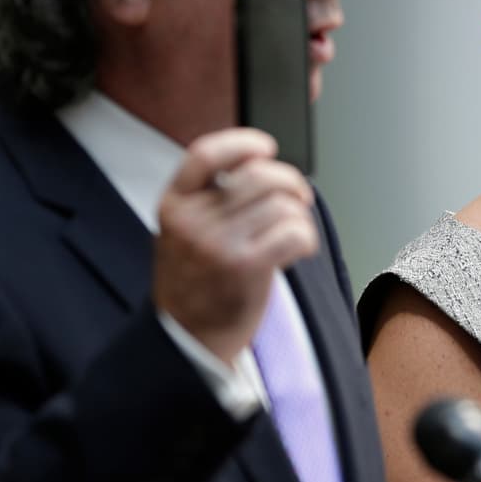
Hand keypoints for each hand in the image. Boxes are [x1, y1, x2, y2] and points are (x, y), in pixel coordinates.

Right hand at [154, 128, 317, 361]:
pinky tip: (300, 248)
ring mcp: (219, 244)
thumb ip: (210, 197)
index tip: (265, 147)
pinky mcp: (247, 266)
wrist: (188, 339)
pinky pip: (295, 231)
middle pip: (259, 176)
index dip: (241, 142)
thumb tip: (261, 163)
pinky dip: (306, 237)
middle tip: (299, 196)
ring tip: (293, 232)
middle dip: (290, 183)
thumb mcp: (184, 231)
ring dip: (299, 216)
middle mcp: (193, 221)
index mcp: (174, 205)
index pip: (205, 154)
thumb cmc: (196, 283)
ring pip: (282, 204)